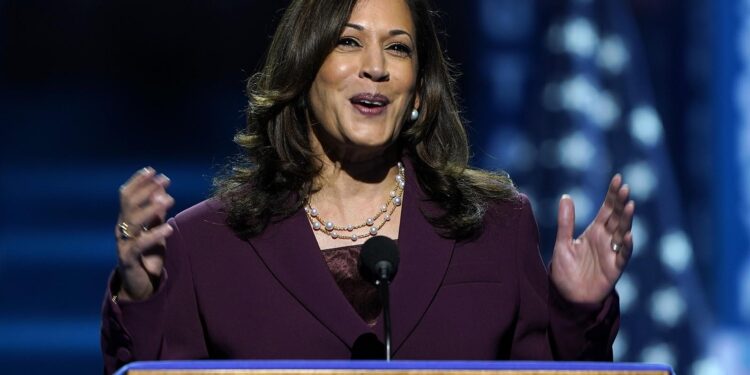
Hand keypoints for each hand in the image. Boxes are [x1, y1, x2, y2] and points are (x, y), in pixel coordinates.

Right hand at [115, 167, 173, 300]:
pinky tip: (170, 227)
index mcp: (126, 220)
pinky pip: (140, 244)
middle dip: (146, 189)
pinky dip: (155, 234)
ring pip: (133, 221)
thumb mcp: (154, 230)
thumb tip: (161, 189)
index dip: (138, 181)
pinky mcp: (129, 259)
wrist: (141, 284)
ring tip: (169, 200)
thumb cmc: (147, 255)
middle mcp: (122, 229)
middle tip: (164, 179)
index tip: (154, 170)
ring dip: (152, 208)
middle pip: (128, 203)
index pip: (126, 195)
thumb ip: (156, 212)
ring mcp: (123, 243)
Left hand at [549, 174, 633, 303]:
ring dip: (627, 219)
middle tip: (624, 188)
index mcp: (595, 231)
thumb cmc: (566, 270)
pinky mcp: (614, 268)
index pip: (607, 209)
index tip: (617, 178)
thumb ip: (565, 222)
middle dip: (621, 203)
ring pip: (622, 232)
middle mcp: (606, 239)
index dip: (612, 195)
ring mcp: (612, 253)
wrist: (568, 297)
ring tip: (629, 205)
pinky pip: (622, 255)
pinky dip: (626, 245)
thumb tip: (566, 196)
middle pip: (617, 217)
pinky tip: (627, 234)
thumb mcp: (562, 243)